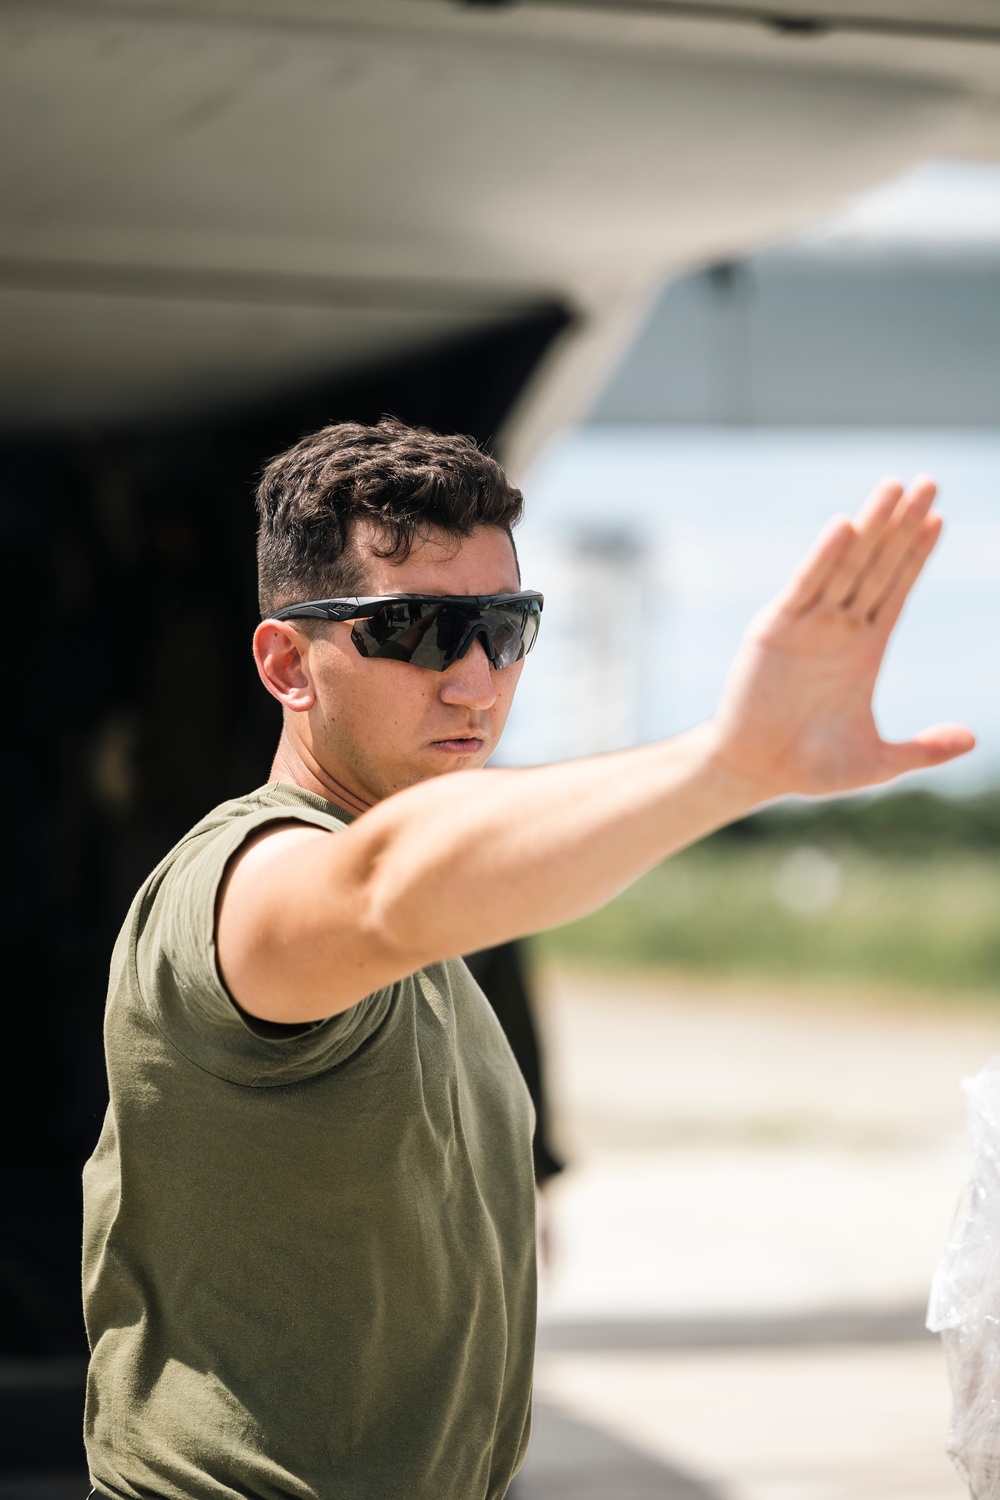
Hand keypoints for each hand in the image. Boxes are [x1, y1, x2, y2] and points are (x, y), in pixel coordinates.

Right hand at [710, 476, 974, 799]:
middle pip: (878, 564)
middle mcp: (838, 628)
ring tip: (894, 486)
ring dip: (871, 525)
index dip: (917, 554)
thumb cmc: (811, 768)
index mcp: (864, 650)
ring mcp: (807, 624)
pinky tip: (845, 526)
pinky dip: (823, 556)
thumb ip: (924, 750)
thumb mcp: (878, 761)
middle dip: (902, 524)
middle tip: (928, 482)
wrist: (754, 772)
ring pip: (846, 564)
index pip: (897, 590)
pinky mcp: (775, 628)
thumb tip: (973, 740)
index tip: (938, 518)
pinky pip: (804, 585)